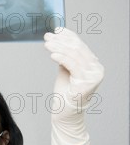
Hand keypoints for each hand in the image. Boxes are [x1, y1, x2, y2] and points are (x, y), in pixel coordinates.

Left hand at [43, 26, 104, 144]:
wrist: (65, 114)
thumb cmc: (65, 94)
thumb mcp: (65, 71)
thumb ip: (66, 57)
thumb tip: (59, 40)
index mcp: (93, 65)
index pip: (81, 46)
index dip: (68, 37)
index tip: (56, 30)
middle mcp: (97, 69)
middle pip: (77, 49)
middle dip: (61, 41)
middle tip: (48, 36)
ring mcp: (93, 76)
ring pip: (74, 56)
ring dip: (59, 48)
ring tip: (47, 44)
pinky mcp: (87, 83)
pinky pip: (73, 66)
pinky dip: (62, 58)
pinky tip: (52, 54)